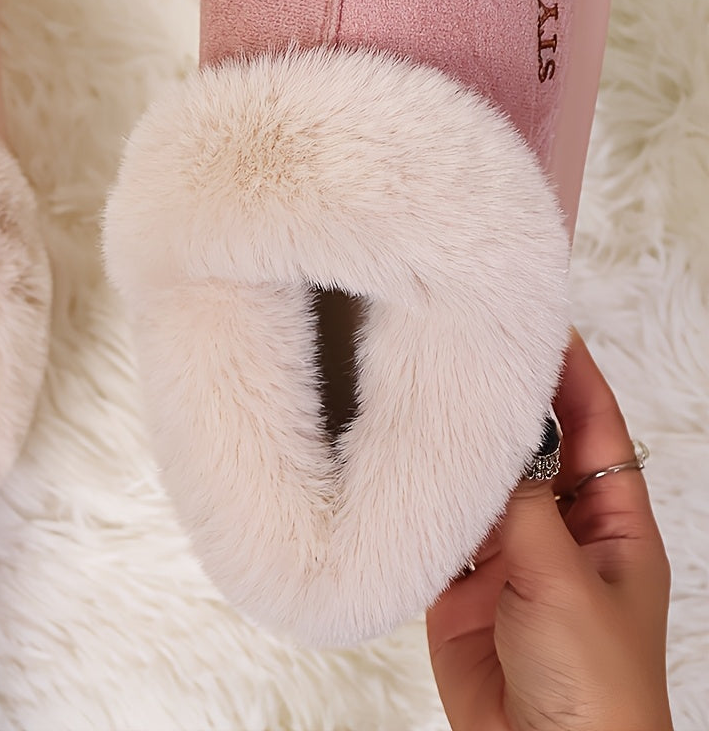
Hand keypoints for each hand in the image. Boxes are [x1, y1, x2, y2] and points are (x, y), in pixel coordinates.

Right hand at [427, 330, 672, 730]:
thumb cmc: (598, 691)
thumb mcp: (567, 582)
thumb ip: (524, 507)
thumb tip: (494, 444)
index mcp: (613, 524)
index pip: (595, 426)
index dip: (572, 373)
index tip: (540, 323)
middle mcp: (559, 531)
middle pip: (531, 447)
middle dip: (504, 403)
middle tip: (465, 349)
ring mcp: (509, 558)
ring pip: (479, 484)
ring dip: (456, 452)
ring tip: (424, 397)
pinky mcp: (460, 586)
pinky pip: (437, 527)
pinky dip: (419, 502)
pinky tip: (400, 472)